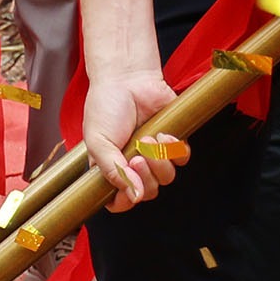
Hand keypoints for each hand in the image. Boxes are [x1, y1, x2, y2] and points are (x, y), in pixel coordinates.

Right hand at [73, 65, 183, 209]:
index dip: (124, 201)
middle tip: (135, 157)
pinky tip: (163, 133)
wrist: (128, 79)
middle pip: (148, 191)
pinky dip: (174, 148)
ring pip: (166, 177)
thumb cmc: (106, 106)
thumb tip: (133, 196)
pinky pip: (182, 158)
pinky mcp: (173, 141)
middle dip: (144, 177)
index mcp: (111, 168)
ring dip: (159, 160)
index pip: (119, 200)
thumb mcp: (97, 141)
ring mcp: (154, 154)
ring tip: (148, 139)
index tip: (125, 192)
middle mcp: (133, 165)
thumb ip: (112, 171)